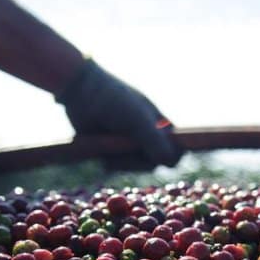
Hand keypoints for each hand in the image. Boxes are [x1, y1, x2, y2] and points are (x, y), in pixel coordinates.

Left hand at [56, 59, 183, 167]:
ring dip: (122, 160)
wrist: (81, 91)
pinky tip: (102, 146)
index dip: (172, 156)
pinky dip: (110, 160)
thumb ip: (154, 140)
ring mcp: (129, 145)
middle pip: (154, 164)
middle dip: (140, 160)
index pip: (177, 150)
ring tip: (109, 143)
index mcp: (161, 126)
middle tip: (125, 147)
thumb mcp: (138, 119)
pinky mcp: (113, 151)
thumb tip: (169, 161)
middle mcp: (148, 137)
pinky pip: (117, 166)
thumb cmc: (115, 101)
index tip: (160, 157)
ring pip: (134, 167)